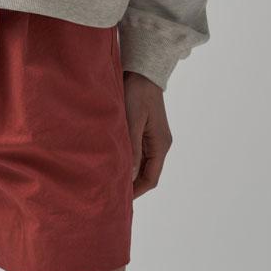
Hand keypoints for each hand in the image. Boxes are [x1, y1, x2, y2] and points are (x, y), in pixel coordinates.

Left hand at [122, 71, 170, 196]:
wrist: (142, 72)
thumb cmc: (135, 93)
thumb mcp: (131, 122)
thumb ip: (131, 149)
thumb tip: (129, 176)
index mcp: (160, 145)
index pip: (150, 178)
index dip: (136, 192)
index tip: (119, 199)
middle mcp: (160, 145)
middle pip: (147, 175)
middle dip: (131, 186)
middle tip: (111, 194)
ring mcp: (154, 139)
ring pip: (142, 166)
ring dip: (129, 174)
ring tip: (110, 181)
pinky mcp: (146, 133)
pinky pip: (139, 155)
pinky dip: (128, 162)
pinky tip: (114, 164)